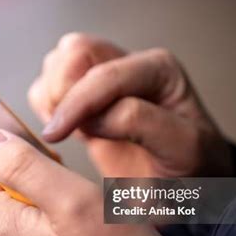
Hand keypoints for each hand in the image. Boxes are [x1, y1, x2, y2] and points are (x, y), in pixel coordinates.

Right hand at [29, 33, 231, 176]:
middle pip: (75, 51)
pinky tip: (65, 129)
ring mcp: (107, 78)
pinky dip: (46, 104)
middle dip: (63, 91)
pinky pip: (51, 83)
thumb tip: (93, 117)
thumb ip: (140, 121)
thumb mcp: (183, 147)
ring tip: (68, 130)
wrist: (184, 183)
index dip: (76, 104)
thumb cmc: (190, 167)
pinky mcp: (89, 97)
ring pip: (59, 62)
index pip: (104, 74)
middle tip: (66, 128)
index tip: (56, 136)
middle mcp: (130, 65)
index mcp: (158, 70)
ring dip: (53, 96)